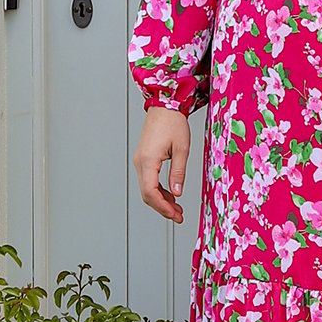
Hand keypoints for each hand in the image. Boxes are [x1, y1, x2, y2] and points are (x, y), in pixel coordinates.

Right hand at [133, 106, 191, 223]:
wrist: (164, 106)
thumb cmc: (173, 122)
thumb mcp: (181, 149)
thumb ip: (178, 172)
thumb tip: (177, 193)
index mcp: (148, 161)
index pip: (150, 192)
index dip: (162, 207)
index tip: (174, 215)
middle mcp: (140, 163)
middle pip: (147, 194)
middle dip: (162, 208)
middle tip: (178, 216)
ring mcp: (140, 161)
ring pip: (147, 189)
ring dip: (161, 201)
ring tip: (177, 209)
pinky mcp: (144, 159)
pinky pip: (148, 180)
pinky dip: (159, 191)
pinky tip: (171, 195)